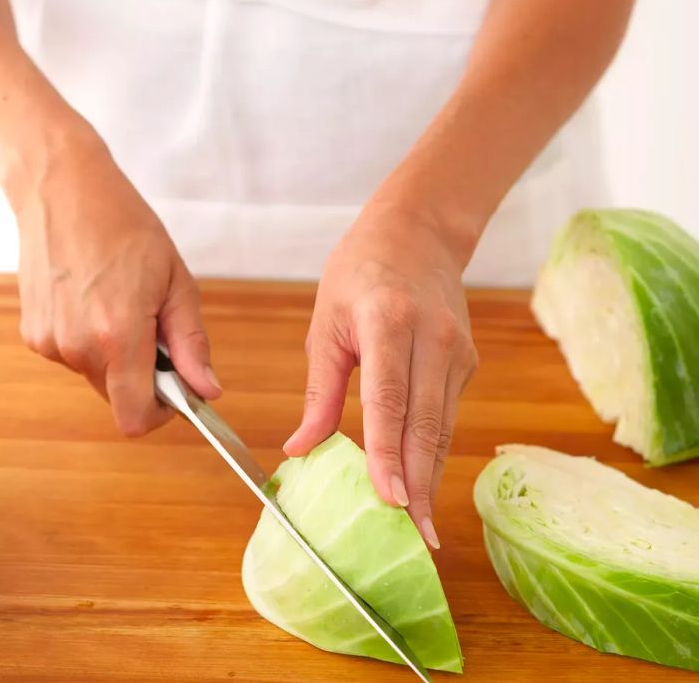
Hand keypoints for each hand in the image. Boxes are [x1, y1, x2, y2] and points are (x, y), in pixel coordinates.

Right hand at [13, 131, 220, 434]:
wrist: (63, 189)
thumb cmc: (125, 228)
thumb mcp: (176, 284)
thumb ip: (191, 345)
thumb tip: (207, 390)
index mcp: (117, 336)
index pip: (135, 417)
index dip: (161, 413)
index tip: (177, 391)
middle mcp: (76, 347)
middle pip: (119, 397)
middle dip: (145, 377)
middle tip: (156, 330)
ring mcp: (50, 342)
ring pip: (99, 377)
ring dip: (120, 357)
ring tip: (125, 306)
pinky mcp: (35, 334)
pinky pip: (77, 357)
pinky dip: (95, 342)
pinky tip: (99, 302)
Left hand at [284, 203, 477, 547]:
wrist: (418, 234)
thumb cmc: (359, 272)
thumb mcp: (327, 324)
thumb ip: (320, 391)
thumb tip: (301, 449)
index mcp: (388, 321)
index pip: (388, 400)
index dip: (389, 454)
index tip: (391, 502)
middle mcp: (433, 337)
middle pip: (426, 424)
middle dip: (420, 484)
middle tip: (415, 535)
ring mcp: (457, 349)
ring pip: (443, 425)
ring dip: (431, 474)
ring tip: (420, 522)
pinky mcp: (467, 359)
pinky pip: (447, 412)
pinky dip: (433, 448)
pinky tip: (421, 476)